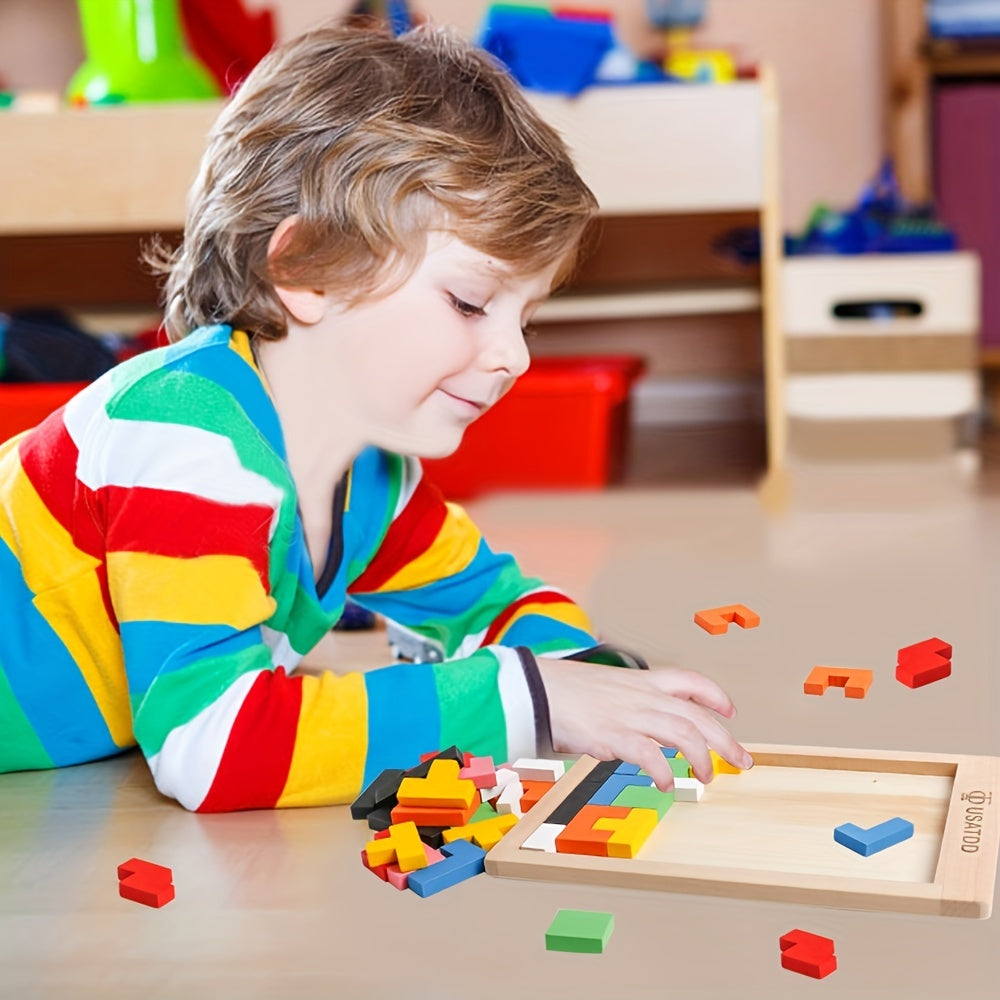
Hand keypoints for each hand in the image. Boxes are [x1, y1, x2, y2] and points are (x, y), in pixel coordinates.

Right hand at [536, 658, 752, 791]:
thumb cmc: (559, 690)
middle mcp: (641, 695)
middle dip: (725, 739)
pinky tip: (666, 785)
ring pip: (684, 734)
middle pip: (697, 715)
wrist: (532, 689)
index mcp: (639, 680)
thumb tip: (631, 724)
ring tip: (706, 777)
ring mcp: (630, 714)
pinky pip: (650, 757)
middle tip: (741, 761)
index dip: (714, 696)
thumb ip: (622, 702)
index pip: (688, 681)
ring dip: (702, 758)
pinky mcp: (614, 735)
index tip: (729, 710)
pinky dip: (664, 772)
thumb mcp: (600, 686)